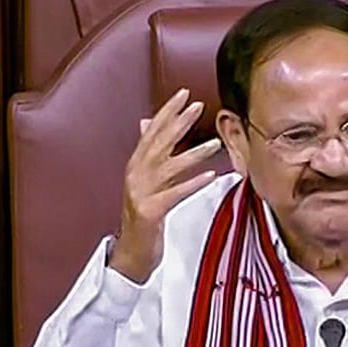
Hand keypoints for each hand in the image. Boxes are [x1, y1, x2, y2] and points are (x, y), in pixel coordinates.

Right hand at [109, 88, 221, 282]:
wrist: (132, 252)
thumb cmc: (144, 216)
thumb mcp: (145, 180)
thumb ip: (148, 152)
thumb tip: (147, 122)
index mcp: (136, 165)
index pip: (152, 131)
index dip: (167, 111)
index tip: (184, 94)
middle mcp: (135, 175)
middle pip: (159, 144)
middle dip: (179, 123)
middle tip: (199, 106)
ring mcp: (141, 193)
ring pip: (169, 167)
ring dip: (194, 154)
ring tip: (216, 144)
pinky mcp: (150, 212)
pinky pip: (174, 194)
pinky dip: (192, 184)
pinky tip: (210, 177)